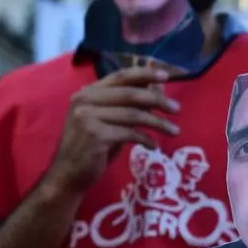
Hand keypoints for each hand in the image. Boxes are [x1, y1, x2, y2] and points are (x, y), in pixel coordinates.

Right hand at [46, 67, 180, 194]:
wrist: (69, 174)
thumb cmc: (94, 147)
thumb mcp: (113, 121)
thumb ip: (131, 104)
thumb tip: (158, 85)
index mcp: (88, 93)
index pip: (120, 76)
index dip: (144, 73)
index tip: (166, 75)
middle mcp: (85, 101)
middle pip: (130, 94)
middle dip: (158, 100)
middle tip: (177, 109)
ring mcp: (87, 117)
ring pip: (133, 114)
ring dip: (158, 123)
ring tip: (175, 131)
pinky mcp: (95, 135)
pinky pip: (130, 133)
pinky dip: (146, 139)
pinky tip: (154, 146)